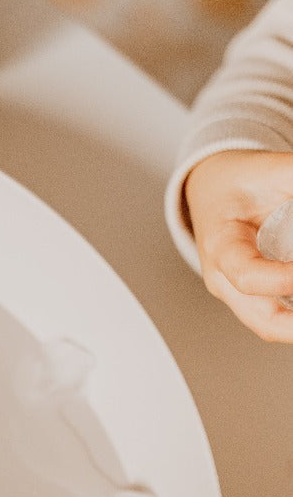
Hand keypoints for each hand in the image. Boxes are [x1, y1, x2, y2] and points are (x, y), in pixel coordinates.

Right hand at [184, 149, 292, 341]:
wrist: (211, 190)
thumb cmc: (231, 184)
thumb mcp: (267, 171)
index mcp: (220, 248)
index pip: (249, 277)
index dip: (285, 279)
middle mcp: (224, 279)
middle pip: (264, 321)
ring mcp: (237, 293)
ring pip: (272, 325)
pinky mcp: (251, 296)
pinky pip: (278, 316)